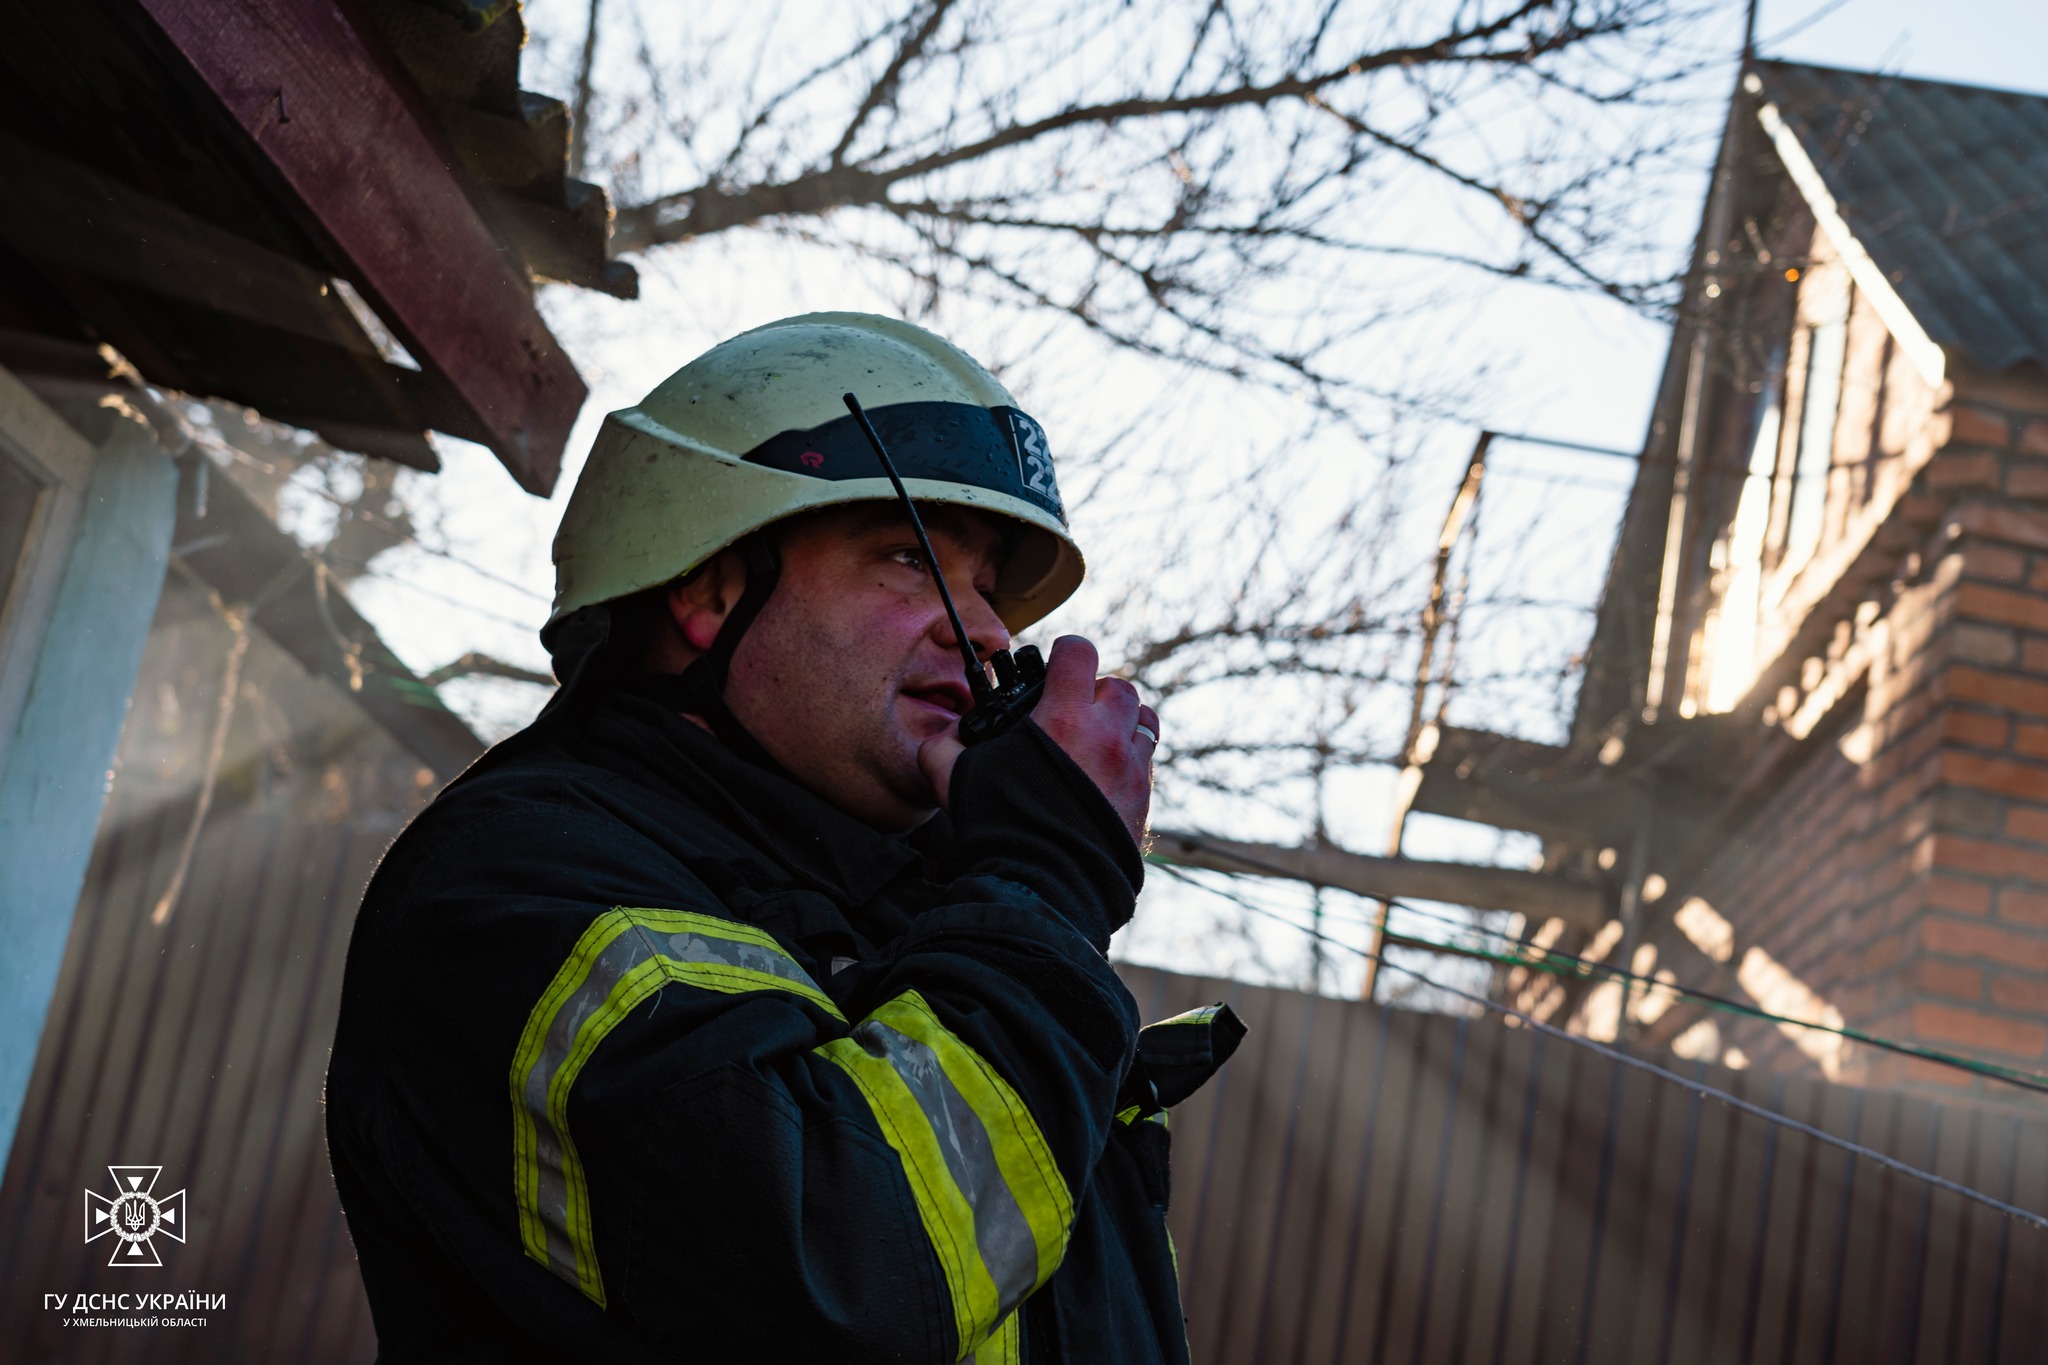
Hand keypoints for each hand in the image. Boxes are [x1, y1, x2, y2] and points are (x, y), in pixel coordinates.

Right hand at [919, 635, 1156, 844]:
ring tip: (1098, 740)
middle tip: (1073, 713)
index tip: (1055, 669)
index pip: (1079, 651)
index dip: (1064, 653)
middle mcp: (1105, 735)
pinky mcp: (1143, 799)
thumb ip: (944, 747)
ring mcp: (1131, 767)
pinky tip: (1104, 777)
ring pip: (1143, 720)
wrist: (1047, 887)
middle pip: (1118, 686)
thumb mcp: (956, 779)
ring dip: (1122, 722)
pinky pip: (1147, 762)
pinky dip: (1130, 759)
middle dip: (1096, 692)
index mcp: (1062, 718)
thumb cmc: (1002, 830)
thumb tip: (944, 736)